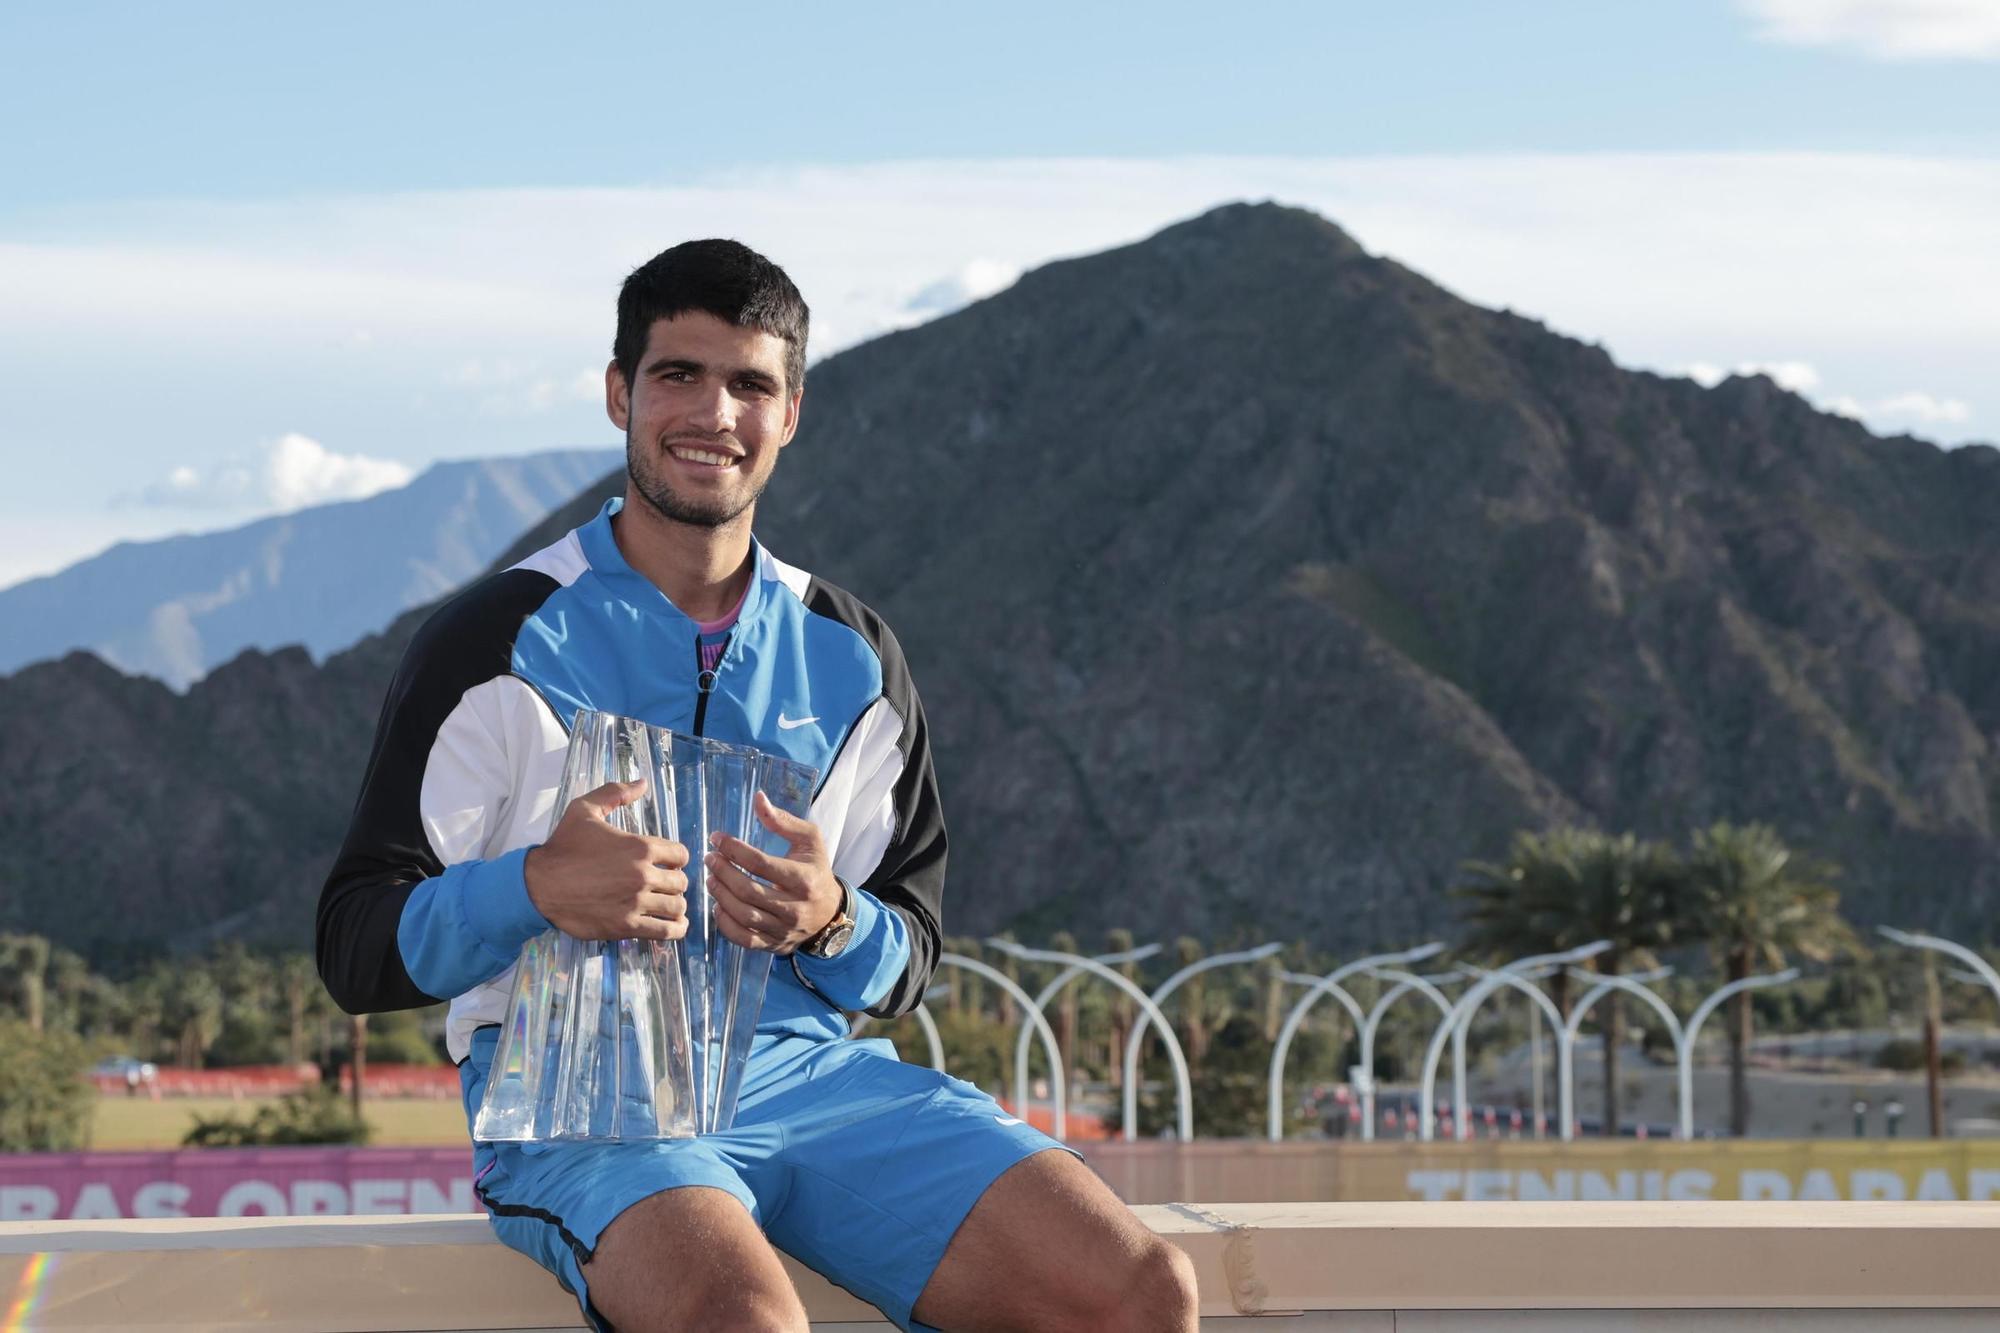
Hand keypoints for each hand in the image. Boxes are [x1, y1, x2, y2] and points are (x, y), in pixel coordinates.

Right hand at [523, 779, 689, 941]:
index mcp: (640, 847)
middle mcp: (643, 875)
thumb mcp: (584, 809)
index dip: (676, 858)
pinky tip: (673, 925)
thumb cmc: (562, 847)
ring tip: (667, 905)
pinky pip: (666, 931)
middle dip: (674, 882)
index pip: (681, 854)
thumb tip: (642, 782)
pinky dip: (674, 929)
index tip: (666, 863)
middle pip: (681, 882)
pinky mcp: (626, 926)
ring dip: (675, 905)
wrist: (538, 884)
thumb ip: (615, 793)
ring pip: (677, 907)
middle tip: (664, 885)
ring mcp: (635, 903)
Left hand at [704, 790, 840, 953]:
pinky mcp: (773, 944)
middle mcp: (795, 907)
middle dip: (722, 871)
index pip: (761, 863)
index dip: (733, 849)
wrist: (830, 912)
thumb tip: (758, 798)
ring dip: (720, 895)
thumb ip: (783, 820)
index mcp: (804, 879)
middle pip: (748, 890)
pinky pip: (743, 938)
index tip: (717, 838)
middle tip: (709, 858)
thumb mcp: (809, 840)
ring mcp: (783, 929)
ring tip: (710, 878)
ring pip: (743, 915)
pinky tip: (718, 906)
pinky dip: (725, 923)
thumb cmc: (815, 870)